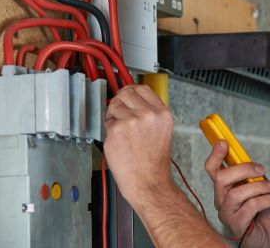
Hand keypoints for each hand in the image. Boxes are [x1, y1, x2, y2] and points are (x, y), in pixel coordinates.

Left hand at [104, 85, 174, 207]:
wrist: (148, 181)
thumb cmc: (153, 161)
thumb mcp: (161, 130)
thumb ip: (150, 113)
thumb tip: (133, 99)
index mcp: (162, 113)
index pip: (143, 89)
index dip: (132, 90)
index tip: (127, 93)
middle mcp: (149, 114)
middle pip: (127, 92)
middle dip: (120, 101)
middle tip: (120, 113)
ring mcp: (132, 120)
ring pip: (115, 105)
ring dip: (114, 116)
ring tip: (123, 133)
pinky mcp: (116, 129)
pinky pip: (107, 121)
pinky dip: (109, 129)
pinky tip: (119, 141)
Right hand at [205, 142, 269, 247]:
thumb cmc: (263, 208)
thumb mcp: (259, 185)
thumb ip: (251, 174)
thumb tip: (249, 161)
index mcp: (225, 186)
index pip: (212, 169)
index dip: (215, 155)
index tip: (224, 142)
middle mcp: (221, 199)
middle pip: (221, 178)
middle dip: (243, 169)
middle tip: (261, 168)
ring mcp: (226, 212)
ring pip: (236, 193)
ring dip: (258, 187)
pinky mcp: (235, 224)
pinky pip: (249, 206)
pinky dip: (264, 200)